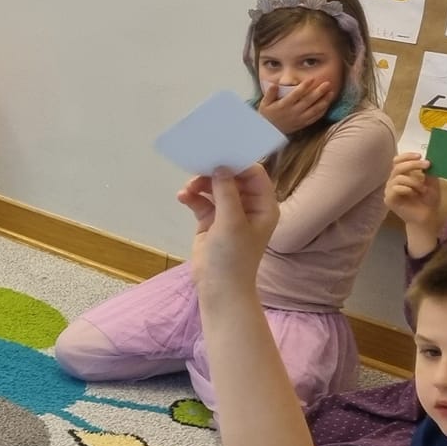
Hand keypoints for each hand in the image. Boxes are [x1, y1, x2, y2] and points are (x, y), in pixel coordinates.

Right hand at [181, 165, 278, 296]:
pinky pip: (202, 202)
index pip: (254, 175)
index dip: (238, 164)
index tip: (218, 157)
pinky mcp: (211, 222)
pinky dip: (192, 197)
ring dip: (200, 185)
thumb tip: (220, 168)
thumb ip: (227, 193)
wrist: (219, 288)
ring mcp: (229, 214)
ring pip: (215, 189)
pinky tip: (182, 197)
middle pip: (232, 179)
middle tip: (197, 170)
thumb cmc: (233, 257)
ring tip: (187, 189)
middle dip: (214, 174)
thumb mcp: (232, 222)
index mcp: (263, 206)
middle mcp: (248, 206)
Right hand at [256, 80, 332, 135]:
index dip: (304, 86)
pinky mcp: (303, 124)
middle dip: (319, 92)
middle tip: (327, 84)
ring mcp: (299, 119)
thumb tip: (274, 84)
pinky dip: (322, 111)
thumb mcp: (264, 104)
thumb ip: (270, 94)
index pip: (296, 94)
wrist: (268, 132)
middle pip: (308, 101)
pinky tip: (327, 104)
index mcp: (283, 105)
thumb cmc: (267, 115)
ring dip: (324, 101)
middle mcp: (293, 112)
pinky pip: (315, 118)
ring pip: (314, 110)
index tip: (312, 79)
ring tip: (331, 93)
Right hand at [385, 154, 444, 231]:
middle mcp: (393, 181)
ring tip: (422, 189)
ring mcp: (390, 190)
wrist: (426, 217)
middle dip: (413, 164)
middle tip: (427, 165)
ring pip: (398, 178)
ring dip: (414, 181)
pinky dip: (407, 189)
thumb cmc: (428, 201)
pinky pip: (395, 188)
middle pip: (397, 167)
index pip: (397, 161)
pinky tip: (414, 194)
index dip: (407, 156)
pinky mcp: (389, 199)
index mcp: (402, 175)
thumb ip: (427, 171)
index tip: (420, 156)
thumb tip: (428, 158)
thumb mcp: (432, 182)